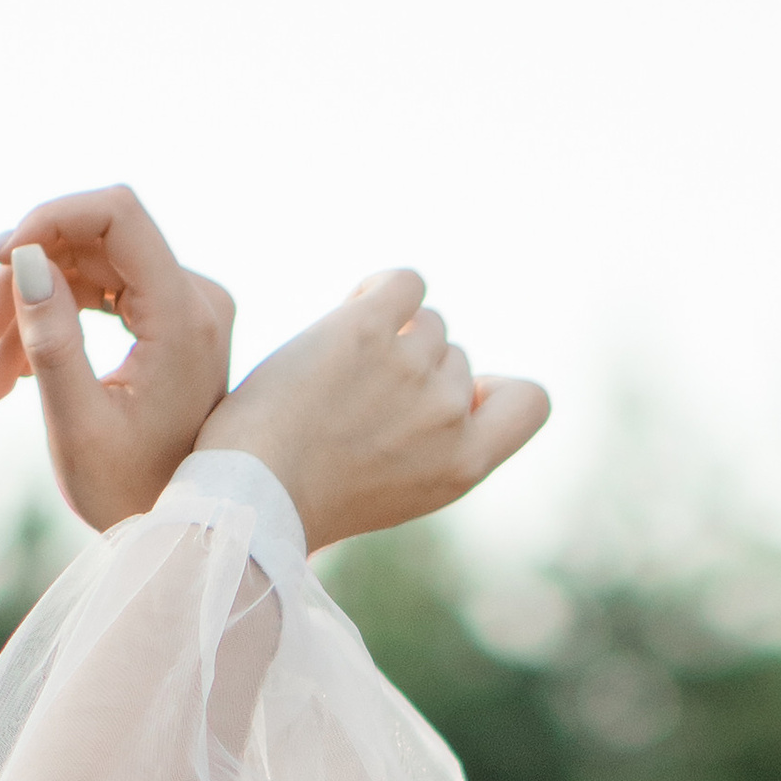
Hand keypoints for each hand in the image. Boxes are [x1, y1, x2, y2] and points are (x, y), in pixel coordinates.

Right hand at [0, 185, 235, 529]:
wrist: (187, 534)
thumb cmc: (134, 495)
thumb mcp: (79, 427)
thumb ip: (51, 341)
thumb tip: (23, 258)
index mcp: (186, 318)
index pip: (117, 215)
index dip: (46, 220)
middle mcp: (195, 298)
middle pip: (89, 244)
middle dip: (19, 283)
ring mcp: (185, 306)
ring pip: (83, 268)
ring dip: (24, 310)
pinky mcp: (168, 320)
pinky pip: (96, 294)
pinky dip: (50, 323)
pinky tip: (13, 371)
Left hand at [193, 274, 548, 552]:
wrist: (249, 492)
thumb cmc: (308, 499)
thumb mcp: (398, 490)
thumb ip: (440, 444)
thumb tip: (469, 384)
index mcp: (463, 466)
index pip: (531, 402)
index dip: (494, 389)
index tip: (457, 394)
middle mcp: (449, 416)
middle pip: (455, 358)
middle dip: (412, 367)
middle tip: (352, 395)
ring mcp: (412, 369)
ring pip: (424, 322)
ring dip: (388, 332)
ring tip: (336, 364)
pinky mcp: (368, 329)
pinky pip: (404, 281)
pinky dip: (382, 289)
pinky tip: (350, 311)